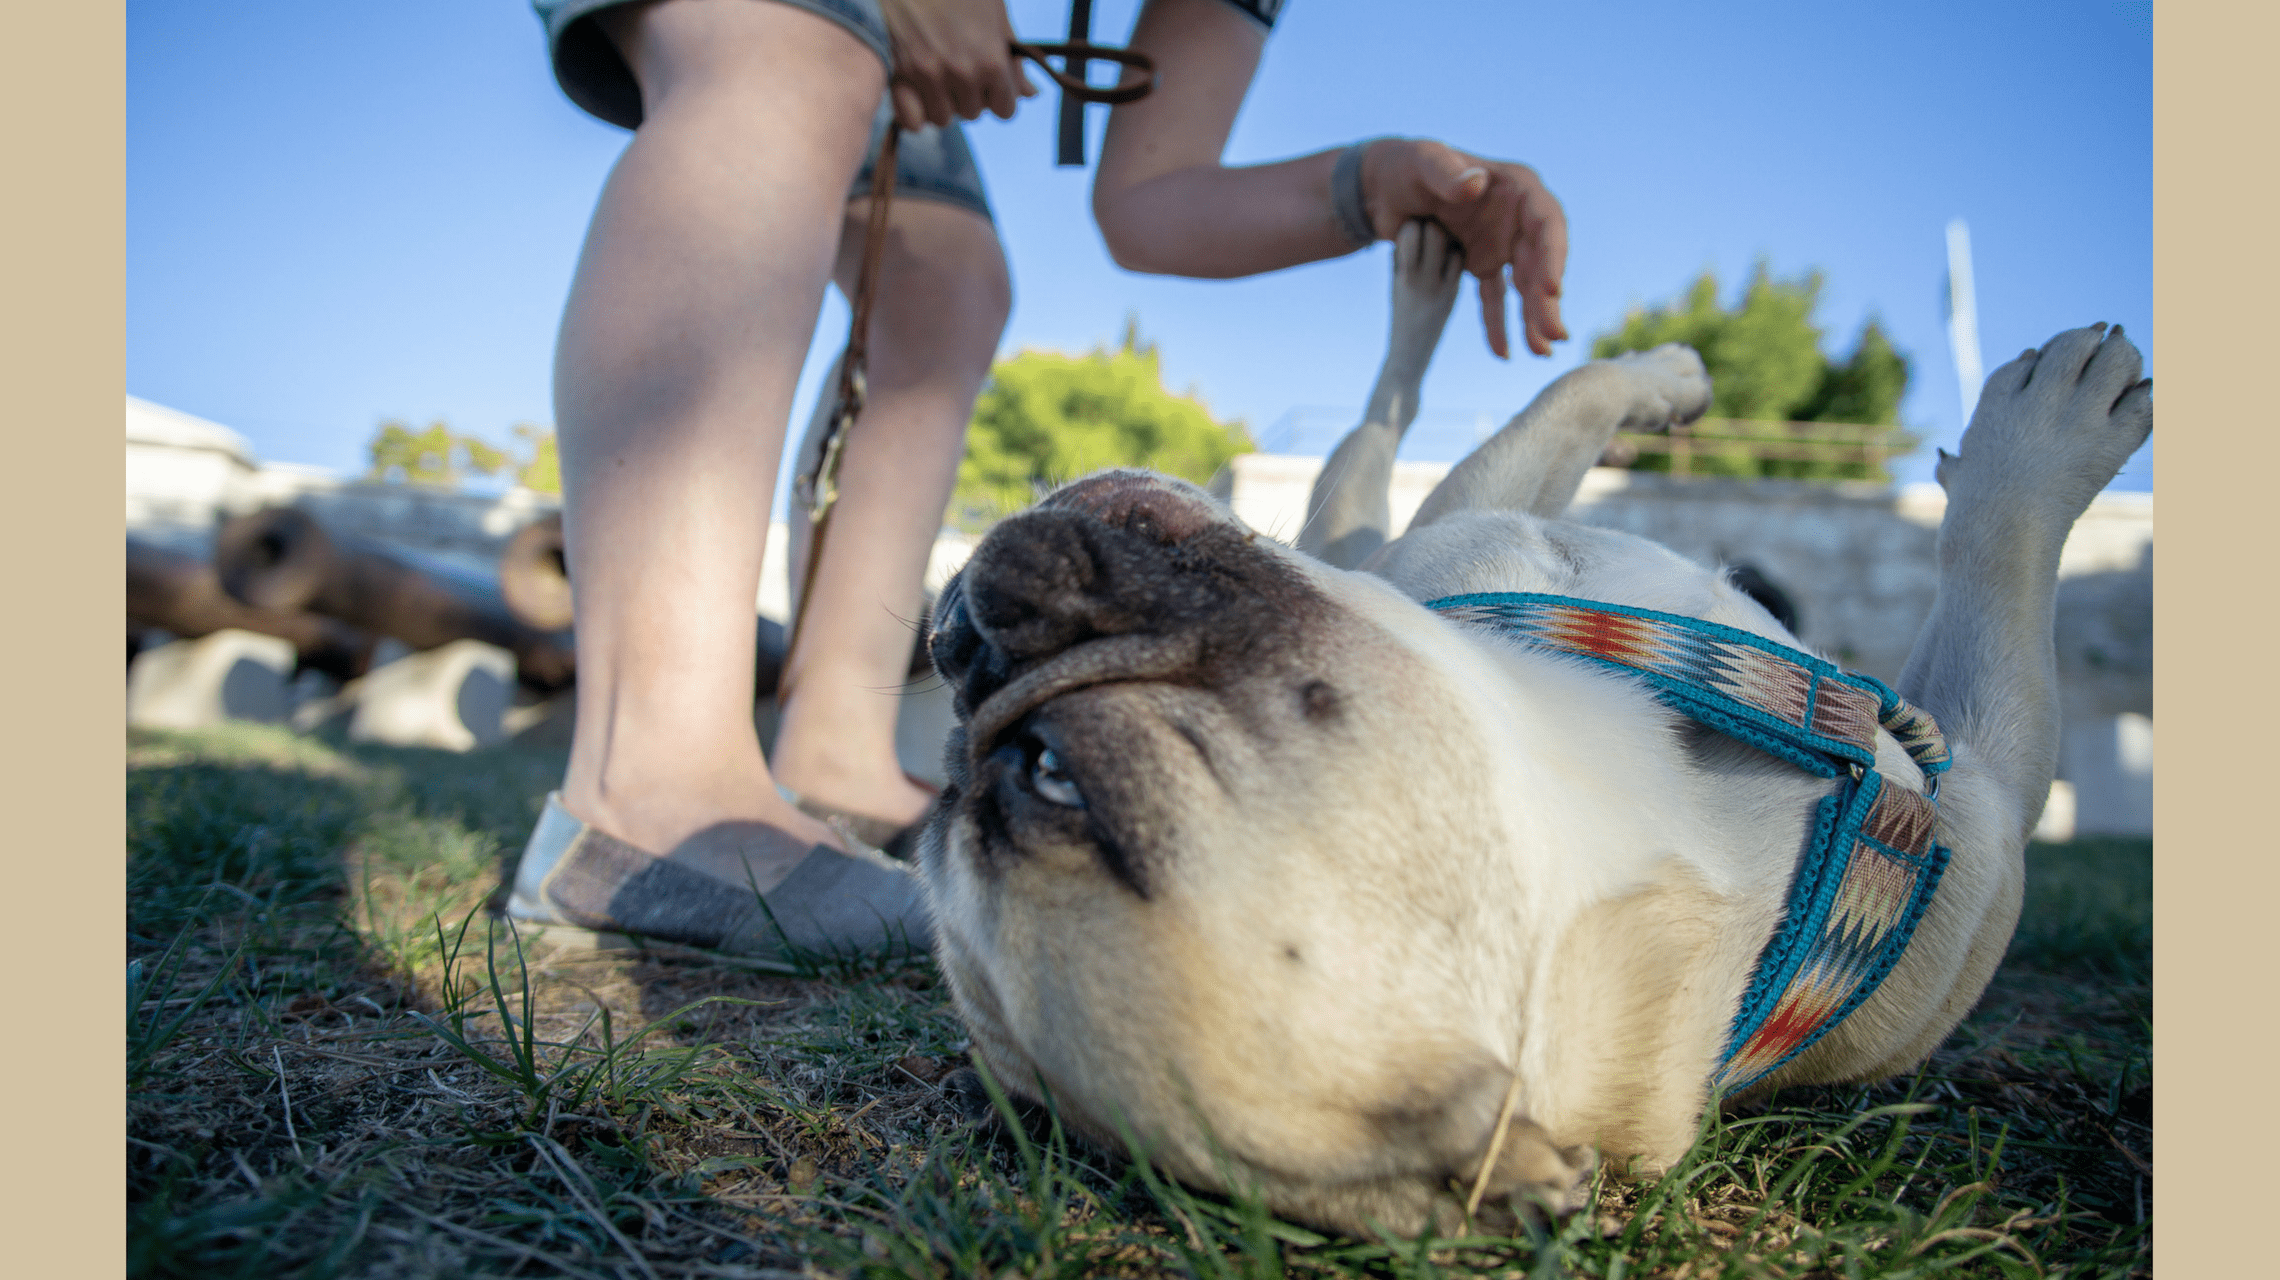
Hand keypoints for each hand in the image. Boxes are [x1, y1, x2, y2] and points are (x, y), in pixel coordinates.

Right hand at [876, 0, 1036, 128]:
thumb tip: (1031, 94)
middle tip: (960, 68)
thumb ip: (1014, 59)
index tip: (991, 83)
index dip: (1000, 96)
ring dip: (944, 103)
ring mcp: (928, 77)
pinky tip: (919, 94)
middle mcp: (962, 74)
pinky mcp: (900, 75)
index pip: (1005, 110)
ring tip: (939, 76)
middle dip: (971, 95)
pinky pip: (913, 121)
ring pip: (943, 118)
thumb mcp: (996, 14)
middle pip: (973, 113)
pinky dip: (917, 113)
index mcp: (992, 61)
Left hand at [1361, 139, 1568, 358]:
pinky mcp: (1480, 263)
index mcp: (1515, 187)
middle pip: (1541, 261)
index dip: (1553, 257)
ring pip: (1523, 285)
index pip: (1546, 223)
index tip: (1551, 290)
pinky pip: (1493, 297)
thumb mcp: (1422, 162)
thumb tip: (1476, 185)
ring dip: (1532, 318)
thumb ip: (1447, 172)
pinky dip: (1496, 324)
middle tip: (1553, 335)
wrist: (1380, 188)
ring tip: (1540, 353)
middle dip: (1547, 300)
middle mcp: (1515, 217)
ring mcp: (1500, 243)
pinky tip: (1502, 353)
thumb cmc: (1404, 166)